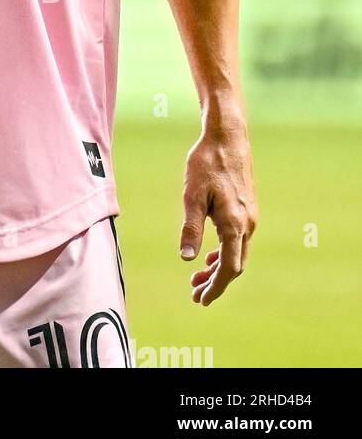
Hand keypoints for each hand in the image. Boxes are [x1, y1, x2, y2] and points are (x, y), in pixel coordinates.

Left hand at [180, 115, 257, 304]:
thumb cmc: (207, 163)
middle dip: (216, 282)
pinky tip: (210, 255)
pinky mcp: (247, 209)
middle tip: (195, 294)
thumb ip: (191, 228)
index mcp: (235, 224)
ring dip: (219, 268)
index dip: (216, 286)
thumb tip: (187, 259)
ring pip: (237, 253)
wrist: (227, 138)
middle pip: (235, 265)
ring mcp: (250, 217)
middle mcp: (248, 225)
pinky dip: (224, 252)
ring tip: (198, 278)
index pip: (229, 267)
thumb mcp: (192, 195)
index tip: (201, 300)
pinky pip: (238, 240)